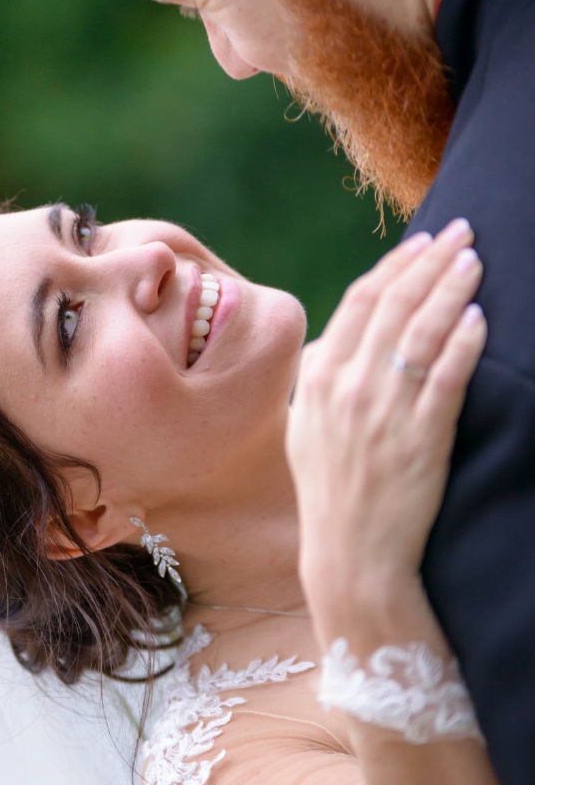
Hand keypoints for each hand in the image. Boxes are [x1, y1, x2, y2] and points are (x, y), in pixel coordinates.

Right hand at [287, 218, 487, 603]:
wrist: (350, 552)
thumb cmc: (331, 491)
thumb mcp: (305, 427)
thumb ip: (319, 380)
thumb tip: (336, 341)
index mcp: (316, 378)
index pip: (359, 304)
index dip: (394, 267)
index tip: (423, 242)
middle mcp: (346, 387)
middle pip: (393, 306)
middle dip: (430, 263)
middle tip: (461, 233)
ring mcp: (382, 411)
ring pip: (420, 333)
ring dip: (450, 289)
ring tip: (474, 260)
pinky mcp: (420, 436)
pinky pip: (444, 377)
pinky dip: (462, 342)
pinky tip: (478, 317)